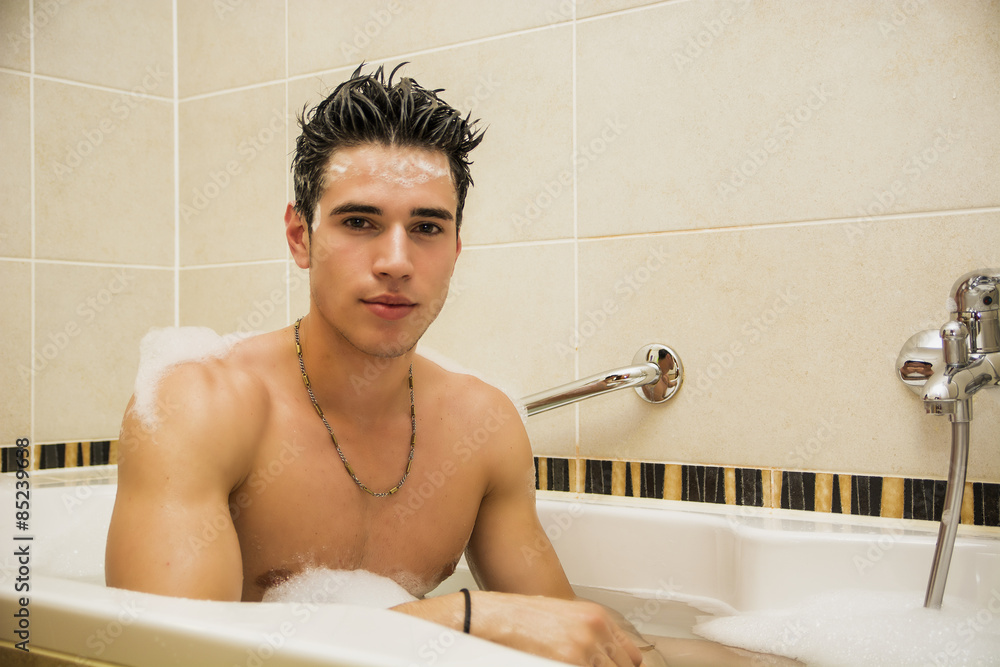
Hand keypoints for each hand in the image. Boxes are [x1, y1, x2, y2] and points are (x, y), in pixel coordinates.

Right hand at [474, 592, 642, 665]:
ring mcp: (582, 649)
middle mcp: (595, 631)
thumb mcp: (568, 616)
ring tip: (571, 663)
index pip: (631, 656)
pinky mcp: (566, 663)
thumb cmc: (527, 617)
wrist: (500, 618)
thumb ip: (593, 634)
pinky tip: (563, 665)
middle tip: (589, 666)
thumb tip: (606, 657)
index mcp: (598, 617)